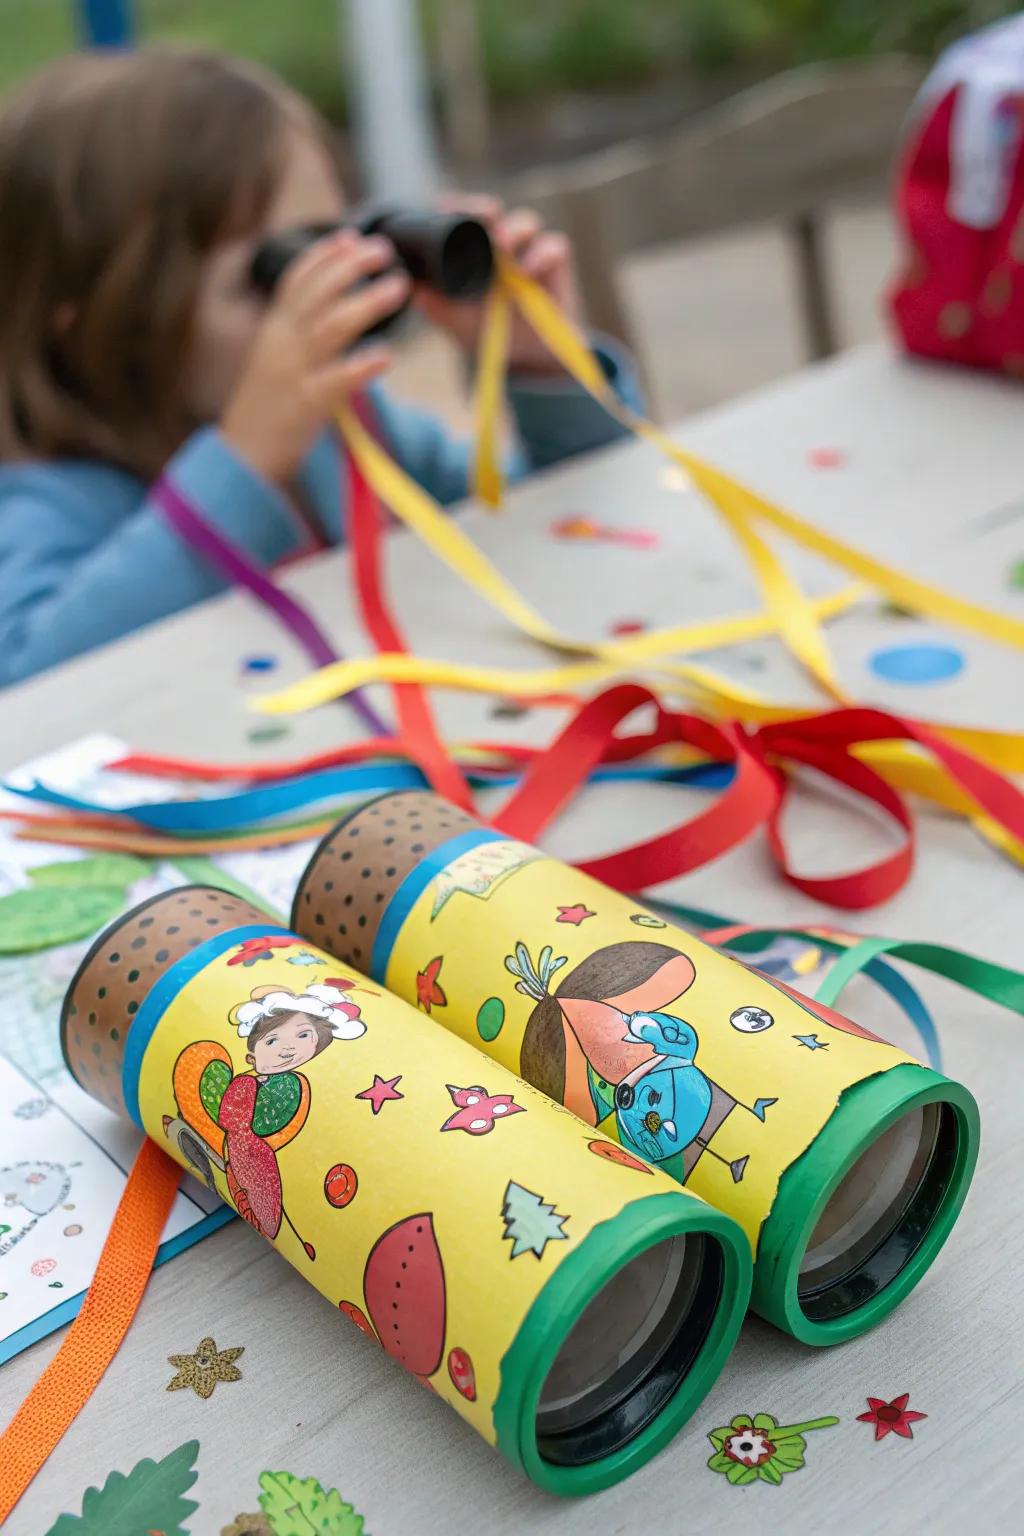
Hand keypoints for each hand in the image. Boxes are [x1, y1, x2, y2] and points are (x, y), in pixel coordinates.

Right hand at [221, 230, 408, 482]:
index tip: (352, 236)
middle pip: (317, 293)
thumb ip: (297, 336)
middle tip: (385, 250)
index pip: (296, 281)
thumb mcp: (274, 362)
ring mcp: (293, 373)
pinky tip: (386, 356)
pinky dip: (361, 366)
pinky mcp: (306, 405)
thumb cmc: (265, 410)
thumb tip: (329, 313)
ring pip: (331, 328)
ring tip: (399, 287)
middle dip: (351, 266)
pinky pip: (336, 381)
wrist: (241, 456)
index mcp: (274, 331)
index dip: (323, 256)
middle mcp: (282, 344)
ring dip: (367, 304)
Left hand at [413, 196, 582, 376]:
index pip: (465, 218)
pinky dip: (542, 254)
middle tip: (479, 218)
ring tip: (503, 248)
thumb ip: (435, 306)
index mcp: (474, 250)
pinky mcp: (556, 264)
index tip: (444, 208)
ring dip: (514, 230)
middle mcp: (501, 244)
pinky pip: (554, 246)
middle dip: (484, 209)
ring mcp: (530, 250)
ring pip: (525, 222)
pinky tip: (528, 271)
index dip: (457, 208)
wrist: (524, 359)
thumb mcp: (456, 321)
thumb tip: (413, 289)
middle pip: (494, 212)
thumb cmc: (488, 331)